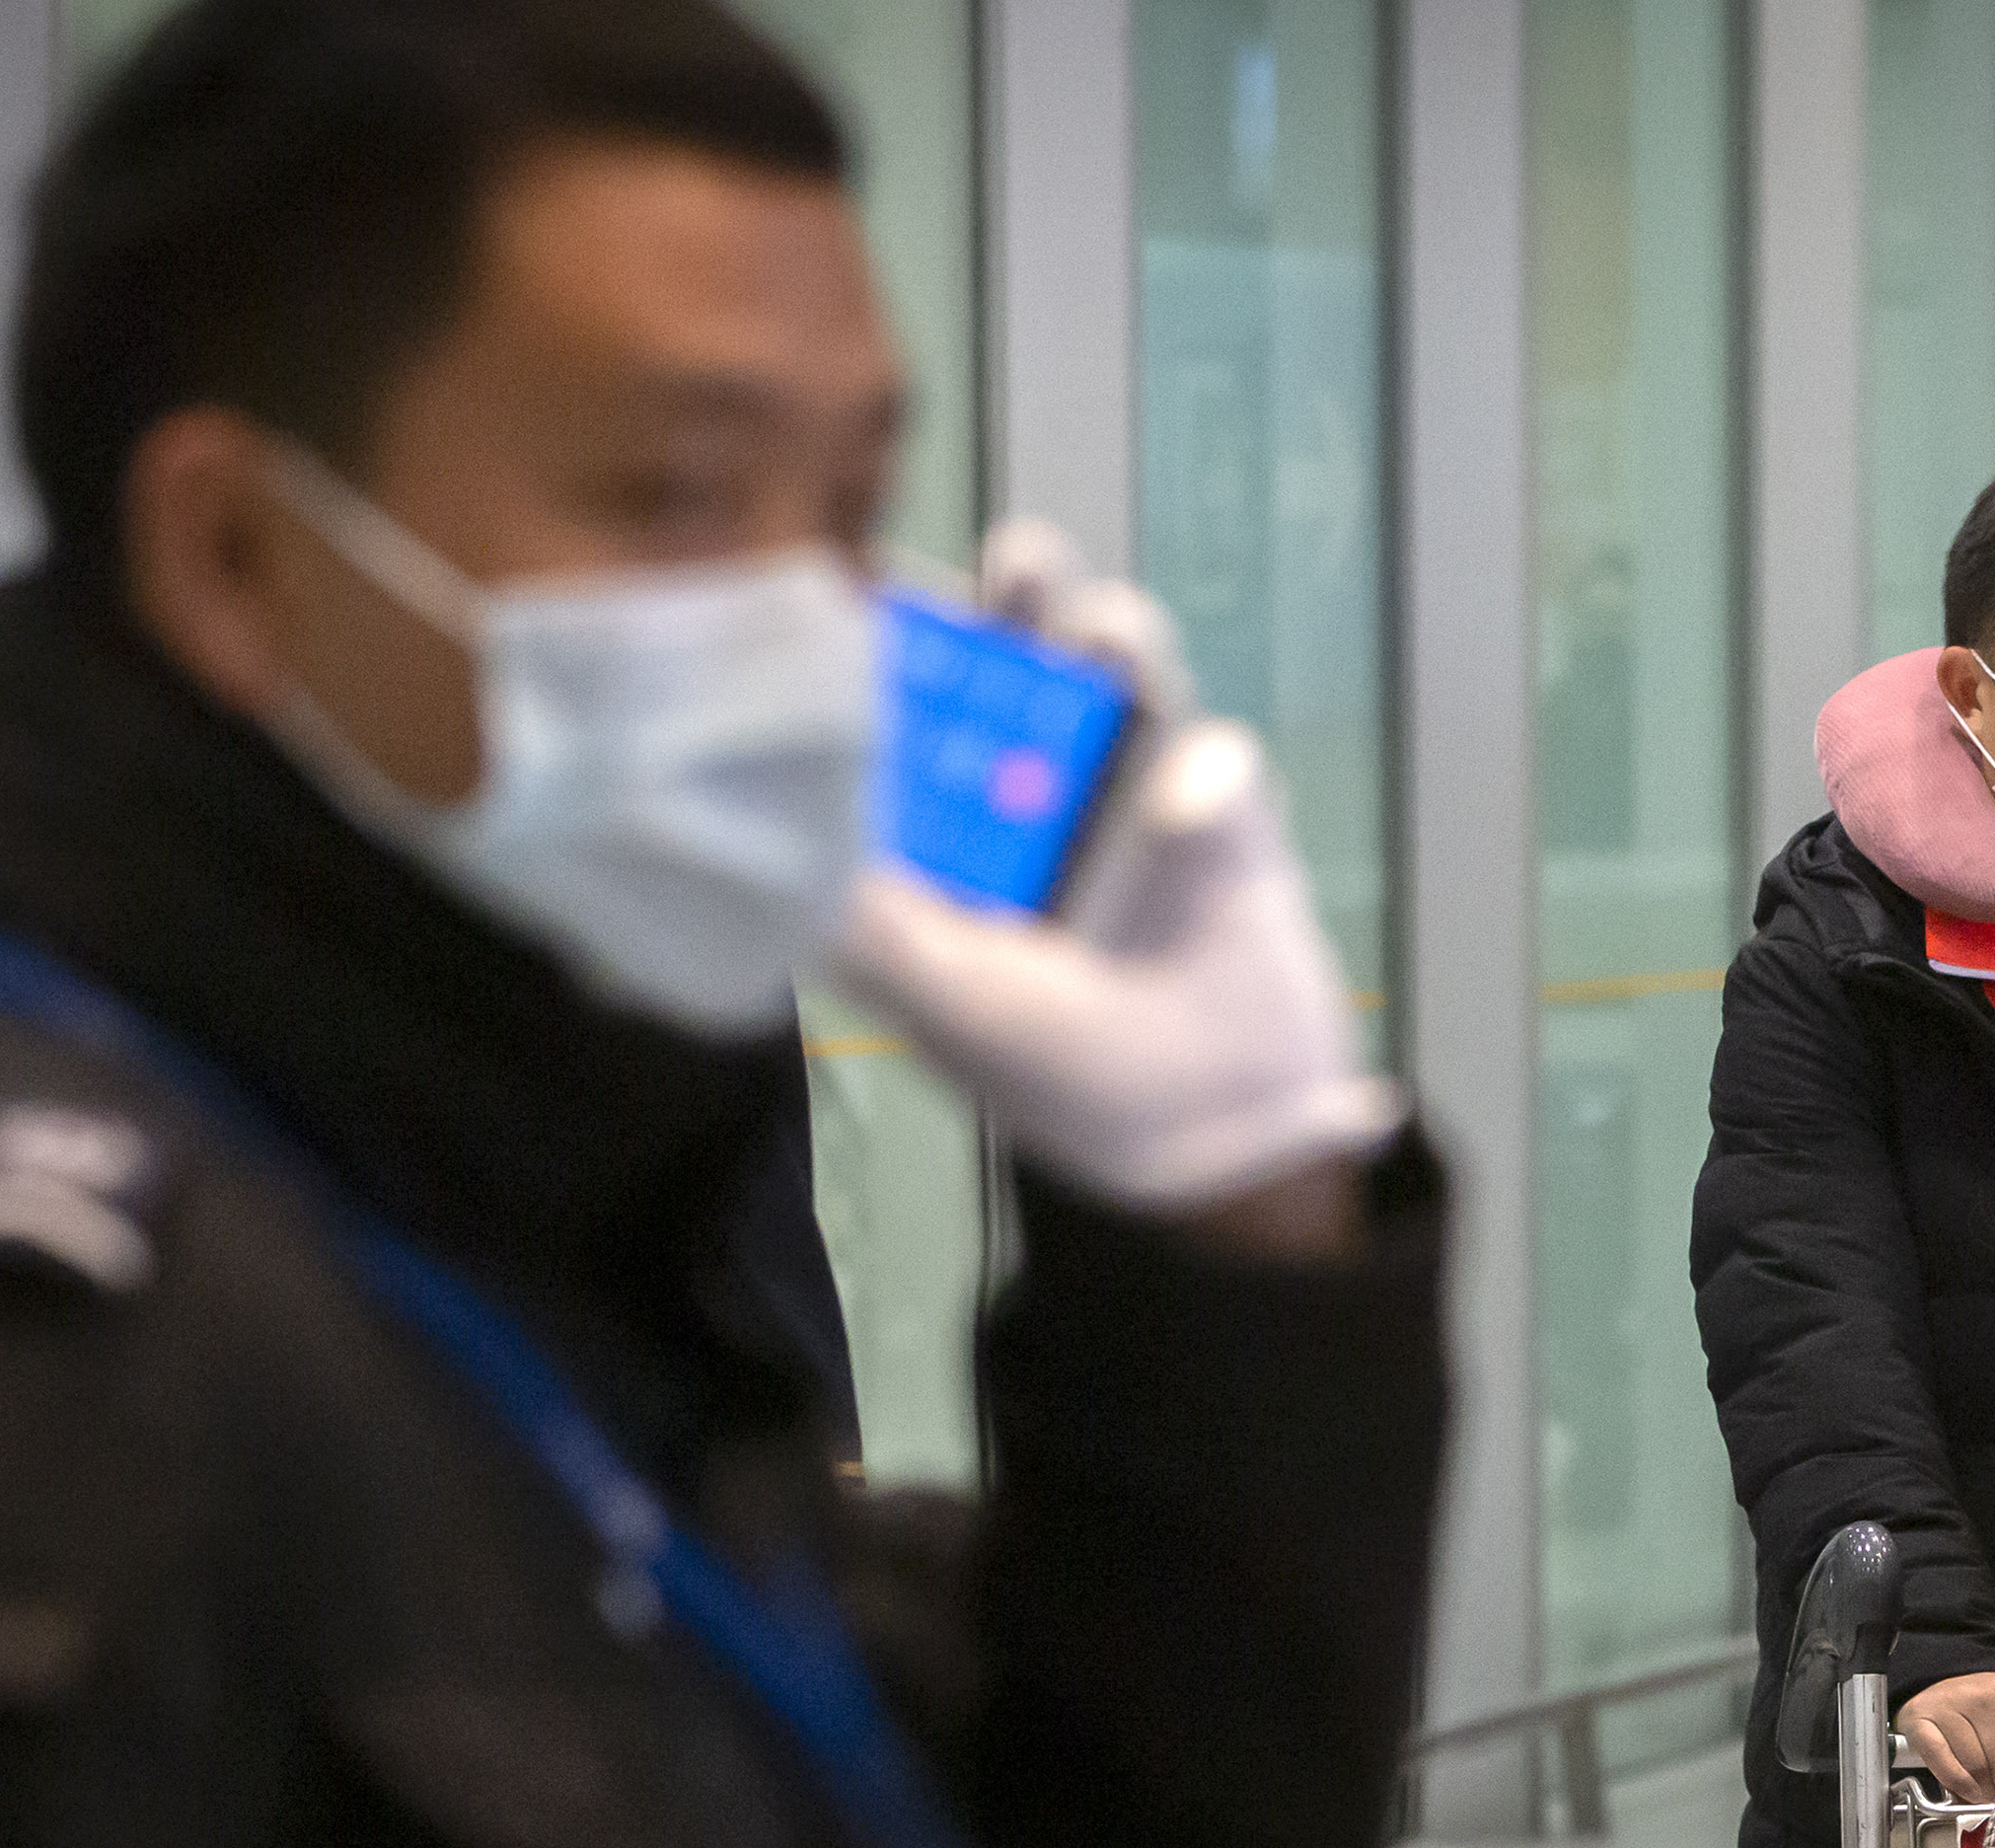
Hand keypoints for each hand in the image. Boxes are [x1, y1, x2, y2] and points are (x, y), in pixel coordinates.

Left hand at [831, 520, 1403, 1222]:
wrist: (1230, 1134)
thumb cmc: (1070, 1079)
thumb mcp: (946, 1003)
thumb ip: (866, 923)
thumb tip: (765, 839)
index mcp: (950, 833)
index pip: (908, 708)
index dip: (889, 643)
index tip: (868, 583)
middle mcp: (1037, 792)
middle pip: (1018, 657)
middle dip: (1010, 600)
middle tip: (1009, 566)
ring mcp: (1134, 791)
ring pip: (1120, 672)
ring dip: (1111, 635)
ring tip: (1101, 628)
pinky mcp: (1225, 813)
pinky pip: (1219, 760)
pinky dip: (1206, 775)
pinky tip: (1187, 810)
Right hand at [1897, 1670, 1994, 1802]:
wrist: (1943, 1695)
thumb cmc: (1990, 1716)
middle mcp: (1984, 1690)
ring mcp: (1949, 1701)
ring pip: (1976, 1765)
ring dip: (1983, 1790)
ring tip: (1988, 1792)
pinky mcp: (1920, 1717)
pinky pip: (1943, 1761)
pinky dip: (1957, 1782)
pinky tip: (1967, 1791)